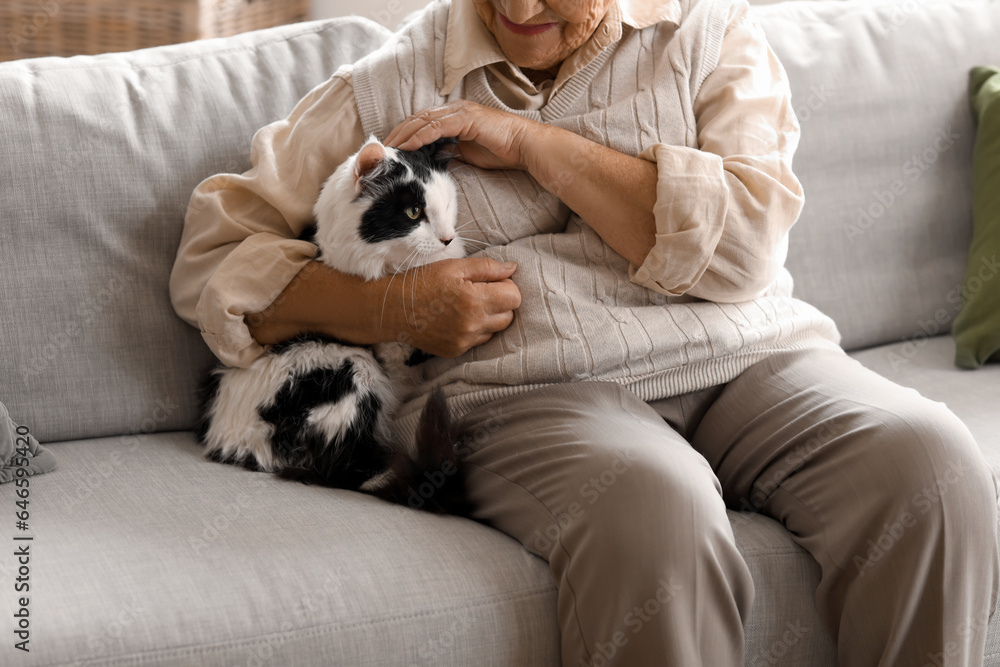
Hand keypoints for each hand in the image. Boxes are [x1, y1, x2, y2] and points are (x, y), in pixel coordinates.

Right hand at [372, 257, 521, 357]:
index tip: (492, 281)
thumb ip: (487, 268)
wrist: (393, 309)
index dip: (507, 286)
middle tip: (480, 292)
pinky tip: (457, 319)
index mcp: (475, 300)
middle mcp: (473, 324)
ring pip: (495, 330)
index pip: (514, 297)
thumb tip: (513, 269)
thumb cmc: (423, 282)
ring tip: (467, 306)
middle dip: (500, 303)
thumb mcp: (455, 267)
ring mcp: (465, 341)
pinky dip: (474, 330)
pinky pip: (478, 341)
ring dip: (489, 318)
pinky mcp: (456, 351)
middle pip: (509, 316)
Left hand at [384, 100, 540, 171]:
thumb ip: (450, 151)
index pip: (421, 122)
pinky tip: (407, 146)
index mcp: (454, 116)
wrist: (524, 146)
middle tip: (381, 149)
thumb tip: (433, 158)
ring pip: (422, 121)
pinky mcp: (465, 118)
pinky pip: (436, 127)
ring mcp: (459, 112)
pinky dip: (419, 136)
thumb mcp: (468, 153)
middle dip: (397, 133)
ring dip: (403, 135)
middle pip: (417, 119)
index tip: (390, 150)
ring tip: (389, 149)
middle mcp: (454, 110)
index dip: (404, 134)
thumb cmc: (501, 150)